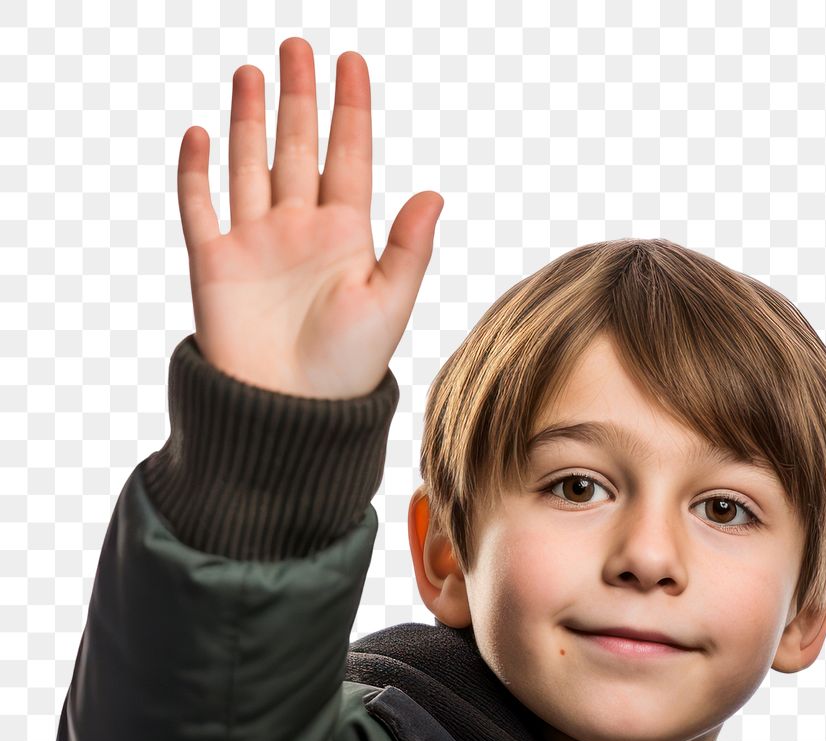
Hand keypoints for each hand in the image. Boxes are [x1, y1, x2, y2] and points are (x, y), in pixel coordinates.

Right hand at [176, 37, 442, 398]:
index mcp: (345, 236)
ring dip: (250, 119)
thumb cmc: (348, 368)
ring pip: (251, 164)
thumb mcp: (387, 305)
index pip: (350, 157)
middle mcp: (300, 230)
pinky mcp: (214, 263)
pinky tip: (200, 133)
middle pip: (299, 148)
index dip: (351, 110)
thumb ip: (407, 249)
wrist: (290, 414)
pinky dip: (196, 170)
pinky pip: (201, 205)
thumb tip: (435, 194)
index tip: (352, 62)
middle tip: (298, 47)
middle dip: (299, 98)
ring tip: (253, 72)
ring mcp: (256, 243)